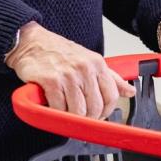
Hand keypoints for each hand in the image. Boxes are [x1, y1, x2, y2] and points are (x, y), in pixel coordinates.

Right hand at [6, 22, 135, 119]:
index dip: (106, 112)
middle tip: (79, 117)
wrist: (31, 42)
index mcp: (97, 64)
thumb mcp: (89, 60)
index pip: (111, 96)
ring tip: (66, 111)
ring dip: (71, 117)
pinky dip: (56, 112)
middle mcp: (84, 69)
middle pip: (95, 108)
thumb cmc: (59, 52)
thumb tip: (130, 90)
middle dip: (88, 118)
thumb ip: (111, 77)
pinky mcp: (51, 81)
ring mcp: (68, 75)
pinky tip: (53, 106)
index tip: (98, 116)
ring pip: (78, 111)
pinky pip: (59, 108)